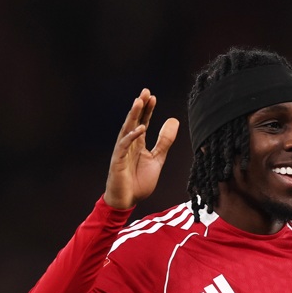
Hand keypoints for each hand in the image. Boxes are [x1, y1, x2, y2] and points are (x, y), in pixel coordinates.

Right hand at [104, 89, 179, 210]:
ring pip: (127, 129)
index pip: (143, 122)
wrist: (127, 201)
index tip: (153, 97)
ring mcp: (122, 151)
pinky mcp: (117, 161)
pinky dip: (131, 137)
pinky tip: (139, 128)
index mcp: (138, 143)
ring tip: (138, 102)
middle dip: (139, 106)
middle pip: (134, 121)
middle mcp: (129, 144)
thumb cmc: (139, 181)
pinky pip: (123, 146)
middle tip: (145, 91)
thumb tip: (173, 120)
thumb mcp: (157, 159)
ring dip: (133, 116)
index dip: (148, 110)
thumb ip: (164, 142)